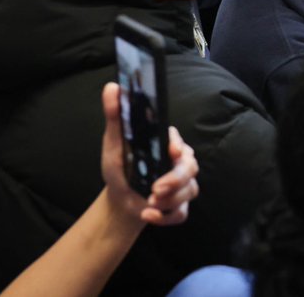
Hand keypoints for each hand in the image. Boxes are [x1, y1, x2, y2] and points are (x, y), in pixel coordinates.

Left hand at [101, 83, 199, 225]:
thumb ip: (116, 116)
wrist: (120, 200)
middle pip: (190, 168)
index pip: (180, 142)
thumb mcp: (114, 143)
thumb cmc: (120, 167)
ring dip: (169, 201)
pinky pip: (182, 213)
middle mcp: (180, 163)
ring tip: (148, 204)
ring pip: (189, 191)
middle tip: (156, 189)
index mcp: (167, 145)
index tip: (172, 152)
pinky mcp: (180, 205)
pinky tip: (149, 216)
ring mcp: (183, 185)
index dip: (179, 146)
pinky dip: (166, 217)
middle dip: (175, 181)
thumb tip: (112, 87)